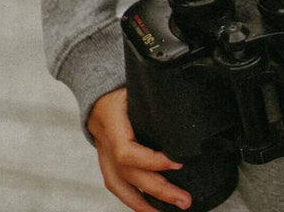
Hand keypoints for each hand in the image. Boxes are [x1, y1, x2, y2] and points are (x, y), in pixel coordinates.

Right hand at [87, 88, 191, 211]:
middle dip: (158, 189)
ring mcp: (102, 154)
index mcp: (111, 119)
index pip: (126, 151)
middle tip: (184, 199)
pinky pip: (118, 185)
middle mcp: (104, 142)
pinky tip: (150, 208)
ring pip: (120, 185)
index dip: (150, 161)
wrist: (97, 90)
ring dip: (145, 203)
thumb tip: (185, 100)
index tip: (176, 161)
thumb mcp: (135, 83)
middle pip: (128, 174)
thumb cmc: (120, 85)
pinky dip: (134, 199)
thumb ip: (154, 96)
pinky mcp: (107, 162)